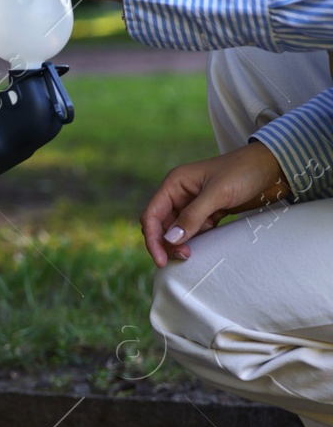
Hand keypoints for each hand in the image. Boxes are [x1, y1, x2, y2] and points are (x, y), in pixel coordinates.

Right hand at [140, 142, 289, 265]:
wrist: (274, 167)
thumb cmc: (244, 171)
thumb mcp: (217, 193)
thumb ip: (193, 216)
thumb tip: (171, 240)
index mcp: (175, 183)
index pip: (152, 214)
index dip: (153, 238)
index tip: (161, 259)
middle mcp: (180, 194)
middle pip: (161, 224)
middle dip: (166, 243)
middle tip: (183, 257)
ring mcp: (194, 203)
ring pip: (177, 230)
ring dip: (181, 243)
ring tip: (191, 255)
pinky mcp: (209, 212)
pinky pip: (194, 230)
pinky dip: (195, 239)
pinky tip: (202, 244)